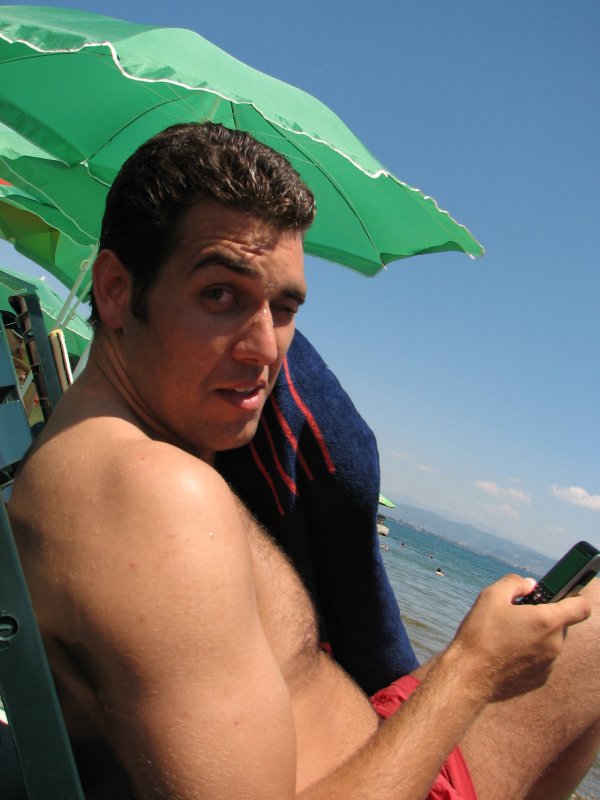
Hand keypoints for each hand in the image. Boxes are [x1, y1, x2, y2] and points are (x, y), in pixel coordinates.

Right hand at [449, 574, 590, 702]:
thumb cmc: (480, 634)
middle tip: (517, 615)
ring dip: (536, 635)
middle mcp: (554, 644)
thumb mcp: (491, 596)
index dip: (575, 598)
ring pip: (549, 641)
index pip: (581, 607)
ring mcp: (548, 664)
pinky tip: (506, 652)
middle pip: (560, 624)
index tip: (561, 596)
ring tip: (507, 635)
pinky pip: (541, 659)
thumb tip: (529, 585)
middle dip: (543, 616)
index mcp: (546, 621)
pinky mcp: (539, 679)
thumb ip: (514, 582)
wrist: (469, 676)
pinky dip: (529, 652)